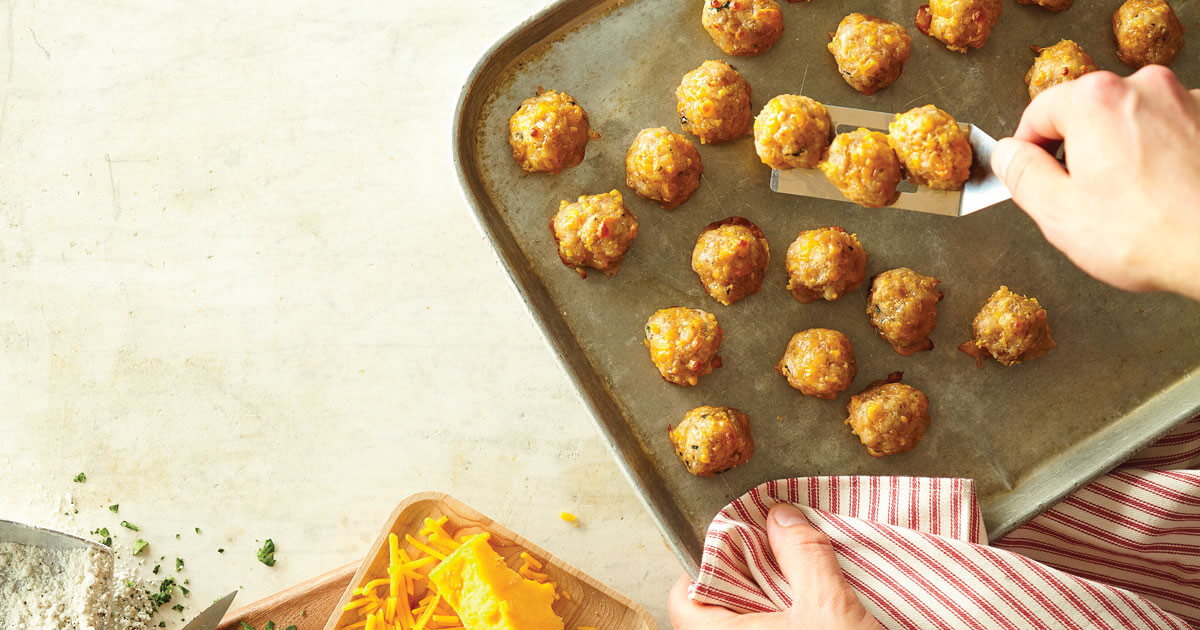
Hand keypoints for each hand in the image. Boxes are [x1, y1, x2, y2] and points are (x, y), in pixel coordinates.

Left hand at [668, 504, 881, 629]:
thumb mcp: (828, 606)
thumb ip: (801, 555)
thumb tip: (782, 518)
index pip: (685, 596)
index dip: (711, 563)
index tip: (743, 543)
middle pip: (718, 611)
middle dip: (750, 581)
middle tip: (781, 561)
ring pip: (748, 627)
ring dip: (773, 606)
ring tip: (805, 590)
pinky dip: (788, 625)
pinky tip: (817, 619)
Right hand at [991, 66, 1199, 299]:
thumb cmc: (1147, 234)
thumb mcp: (1056, 211)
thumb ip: (1020, 173)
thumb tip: (1007, 154)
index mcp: (1095, 100)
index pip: (1038, 112)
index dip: (1026, 148)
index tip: (1028, 173)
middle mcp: (1144, 87)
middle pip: (1087, 112)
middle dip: (1076, 151)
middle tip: (1079, 198)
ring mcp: (1185, 101)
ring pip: (1130, 122)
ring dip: (1120, 152)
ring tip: (1126, 201)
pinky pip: (1169, 131)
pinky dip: (1159, 155)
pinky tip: (1159, 193)